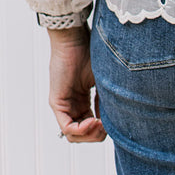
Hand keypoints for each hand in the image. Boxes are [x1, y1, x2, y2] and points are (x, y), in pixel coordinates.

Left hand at [47, 25, 106, 142]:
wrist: (76, 39)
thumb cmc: (90, 53)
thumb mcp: (103, 81)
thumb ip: (107, 101)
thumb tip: (114, 121)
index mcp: (84, 101)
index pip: (93, 126)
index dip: (105, 128)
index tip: (117, 121)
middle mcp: (73, 106)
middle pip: (84, 134)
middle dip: (98, 135)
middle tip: (108, 126)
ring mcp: (64, 106)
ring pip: (74, 135)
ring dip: (90, 135)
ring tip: (101, 124)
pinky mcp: (57, 104)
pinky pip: (67, 127)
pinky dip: (81, 130)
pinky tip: (93, 121)